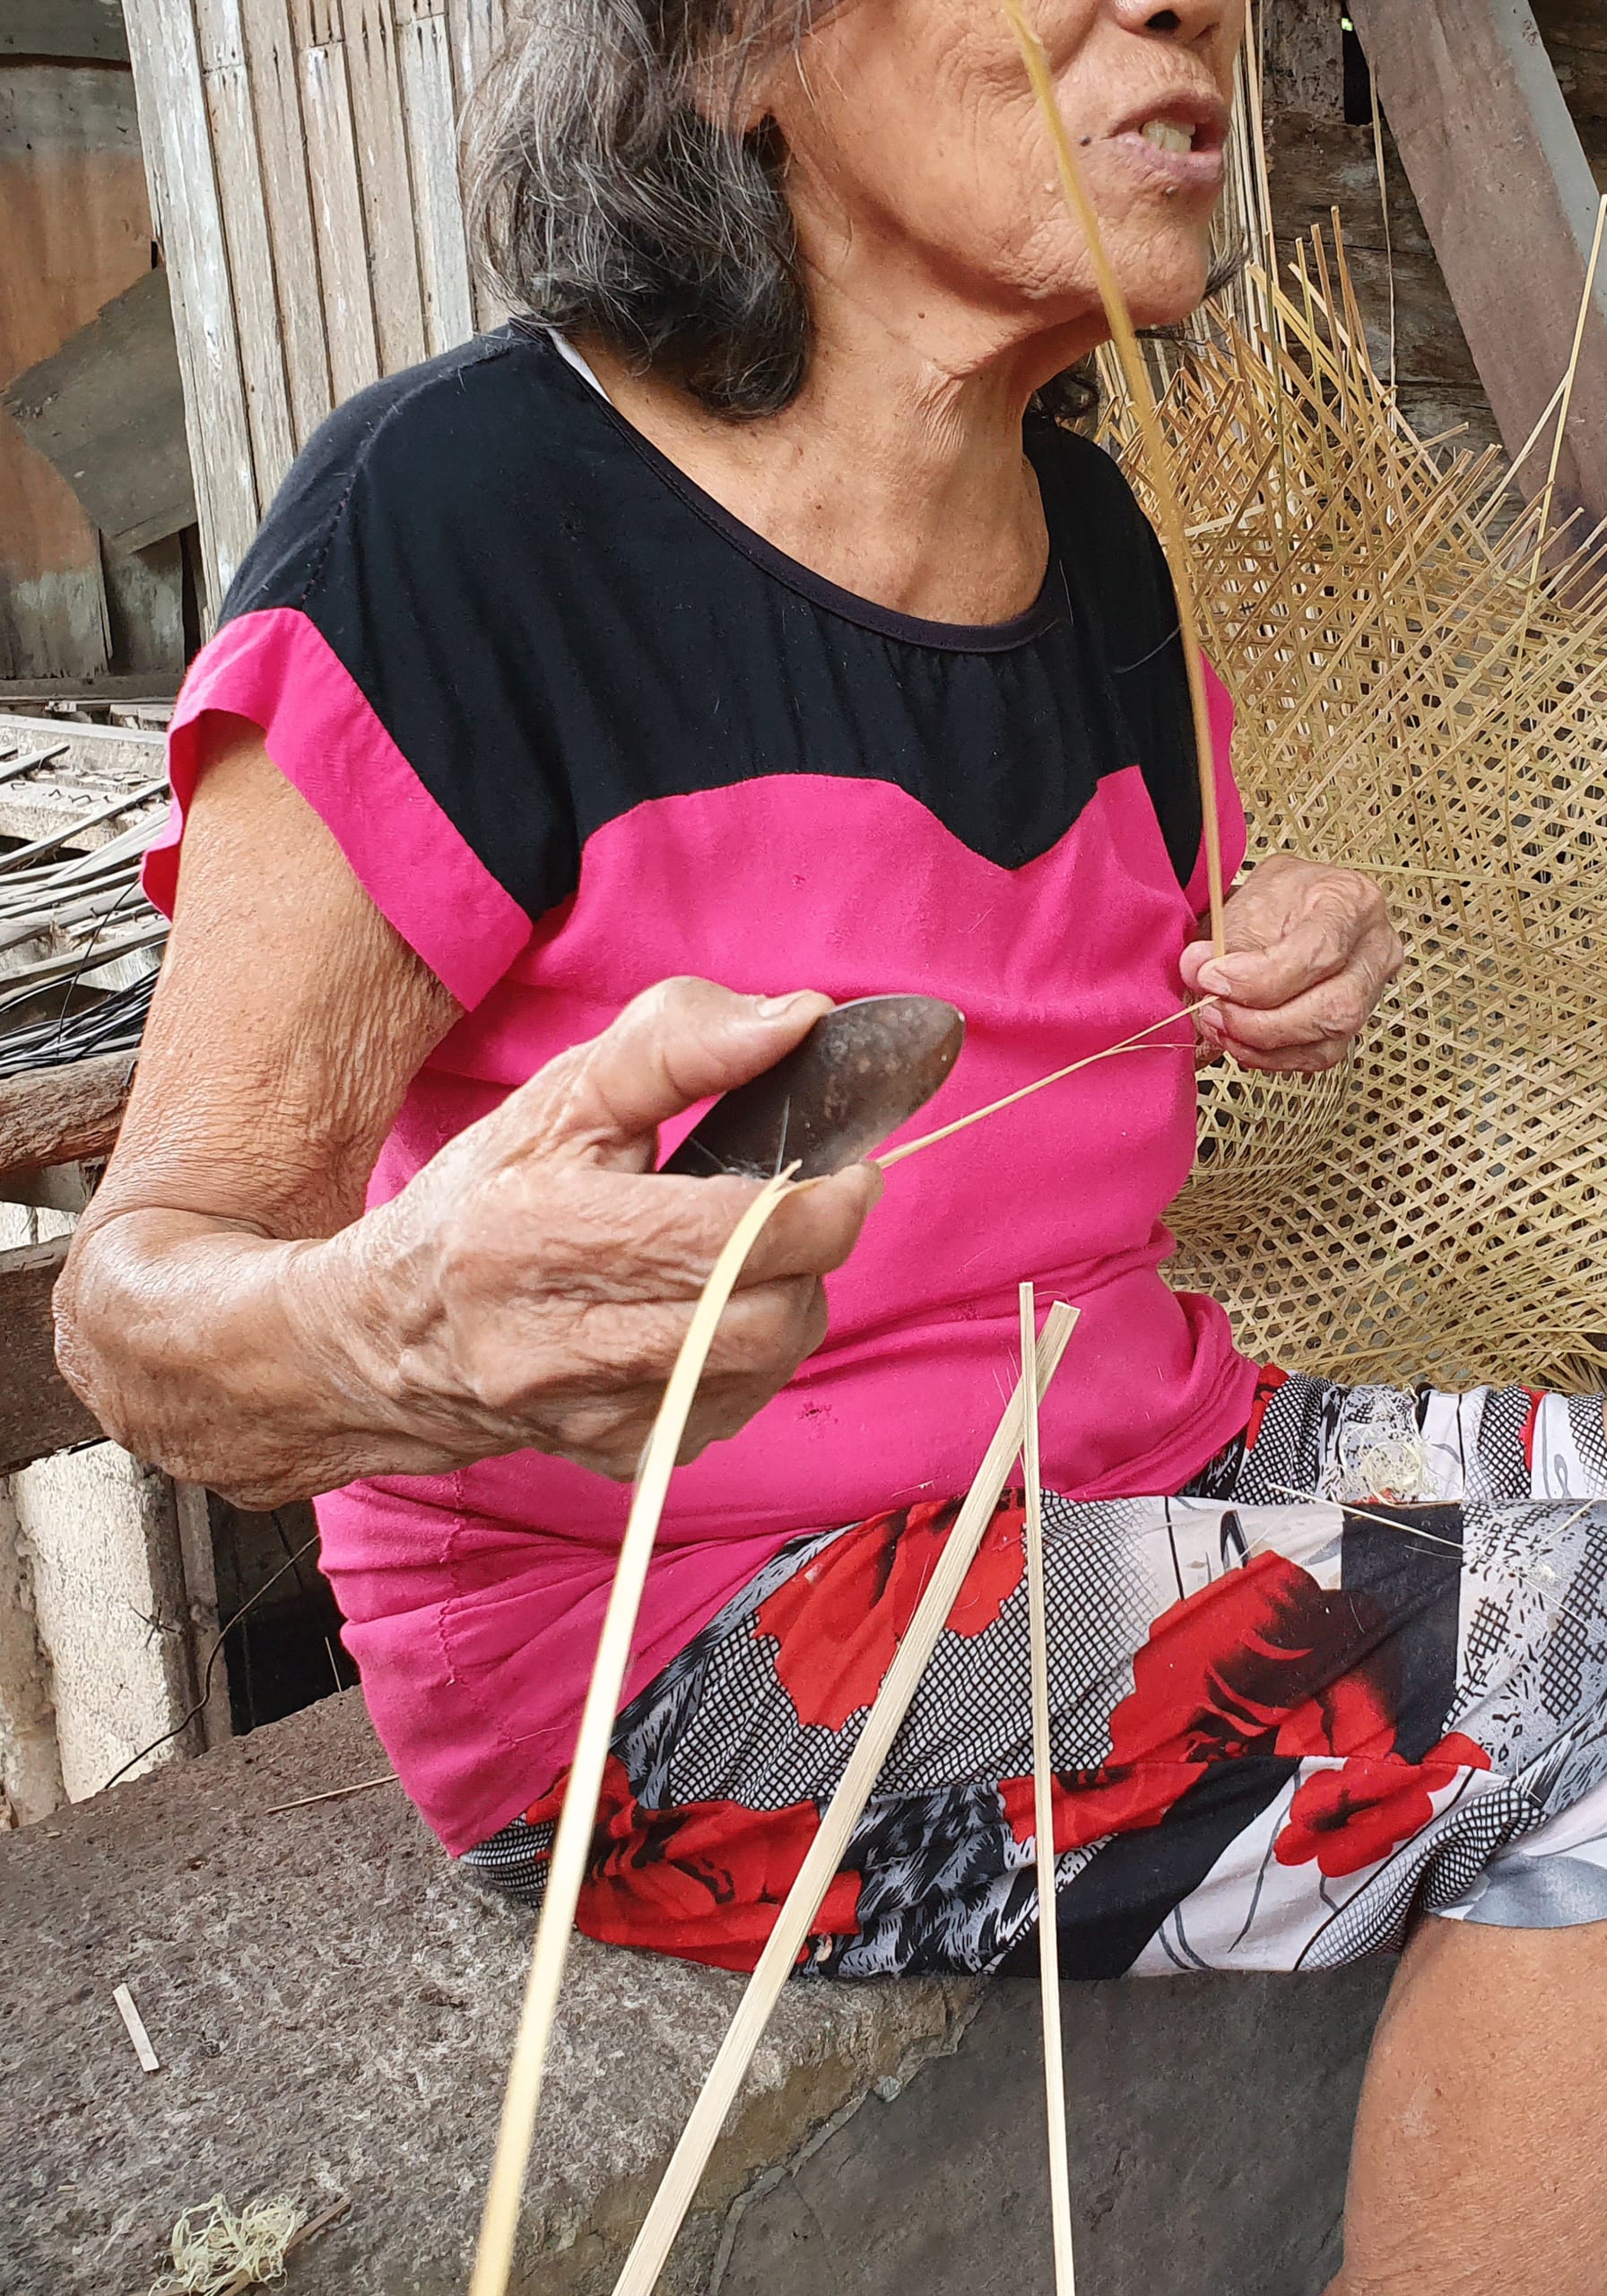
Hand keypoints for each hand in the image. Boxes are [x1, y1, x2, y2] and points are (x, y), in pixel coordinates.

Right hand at [315, 978, 881, 1480]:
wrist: (387, 1334)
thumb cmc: (483, 1198)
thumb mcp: (562, 1095)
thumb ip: (678, 1041)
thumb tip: (802, 1020)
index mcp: (534, 1233)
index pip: (728, 1237)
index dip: (819, 1202)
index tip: (848, 1166)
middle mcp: (551, 1343)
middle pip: (763, 1315)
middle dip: (815, 1252)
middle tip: (813, 1203)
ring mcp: (586, 1414)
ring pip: (764, 1365)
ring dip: (794, 1300)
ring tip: (759, 1253)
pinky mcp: (614, 1458)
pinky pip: (736, 1406)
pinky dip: (752, 1354)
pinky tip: (714, 1311)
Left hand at [1178, 855, 1403, 1074]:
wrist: (1291, 906)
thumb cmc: (1279, 897)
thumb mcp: (1250, 899)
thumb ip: (1224, 940)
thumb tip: (1197, 970)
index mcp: (1353, 902)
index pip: (1319, 952)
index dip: (1260, 977)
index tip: (1212, 978)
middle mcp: (1375, 949)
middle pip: (1335, 1007)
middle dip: (1262, 1022)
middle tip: (1213, 1010)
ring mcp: (1371, 991)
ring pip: (1328, 1040)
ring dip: (1262, 1044)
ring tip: (1219, 1025)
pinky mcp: (1352, 1023)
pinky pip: (1318, 1056)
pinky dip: (1272, 1057)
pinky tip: (1240, 1042)